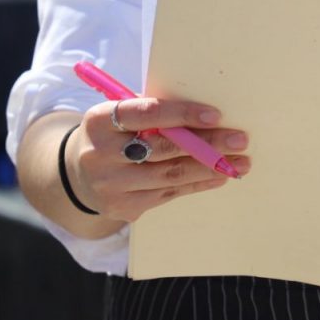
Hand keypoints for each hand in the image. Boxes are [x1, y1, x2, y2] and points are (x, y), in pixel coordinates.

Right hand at [65, 98, 249, 221]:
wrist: (79, 173)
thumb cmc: (115, 134)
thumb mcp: (122, 116)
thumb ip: (154, 113)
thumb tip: (209, 116)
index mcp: (100, 120)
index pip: (146, 113)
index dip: (182, 114)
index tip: (216, 115)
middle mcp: (100, 154)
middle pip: (164, 148)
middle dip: (208, 143)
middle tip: (240, 139)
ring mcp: (110, 185)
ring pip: (170, 175)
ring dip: (210, 167)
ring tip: (240, 161)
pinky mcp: (122, 207)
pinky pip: (169, 193)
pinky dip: (198, 184)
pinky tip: (219, 176)